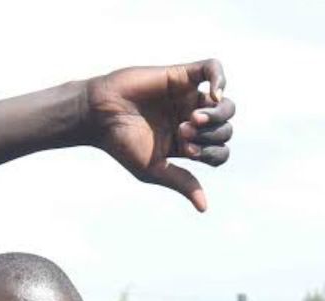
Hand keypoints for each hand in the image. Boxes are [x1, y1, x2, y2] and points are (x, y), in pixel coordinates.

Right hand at [81, 60, 233, 211]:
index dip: (211, 153)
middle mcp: (192, 120)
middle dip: (211, 134)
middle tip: (183, 131)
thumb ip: (182, 182)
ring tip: (193, 118)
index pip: (220, 152)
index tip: (186, 151)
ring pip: (225, 104)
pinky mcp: (181, 75)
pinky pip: (213, 68)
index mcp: (189, 143)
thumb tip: (204, 208)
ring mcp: (188, 97)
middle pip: (226, 129)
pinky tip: (213, 93)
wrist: (98, 114)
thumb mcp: (154, 169)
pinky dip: (220, 79)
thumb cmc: (122, 143)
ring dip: (217, 115)